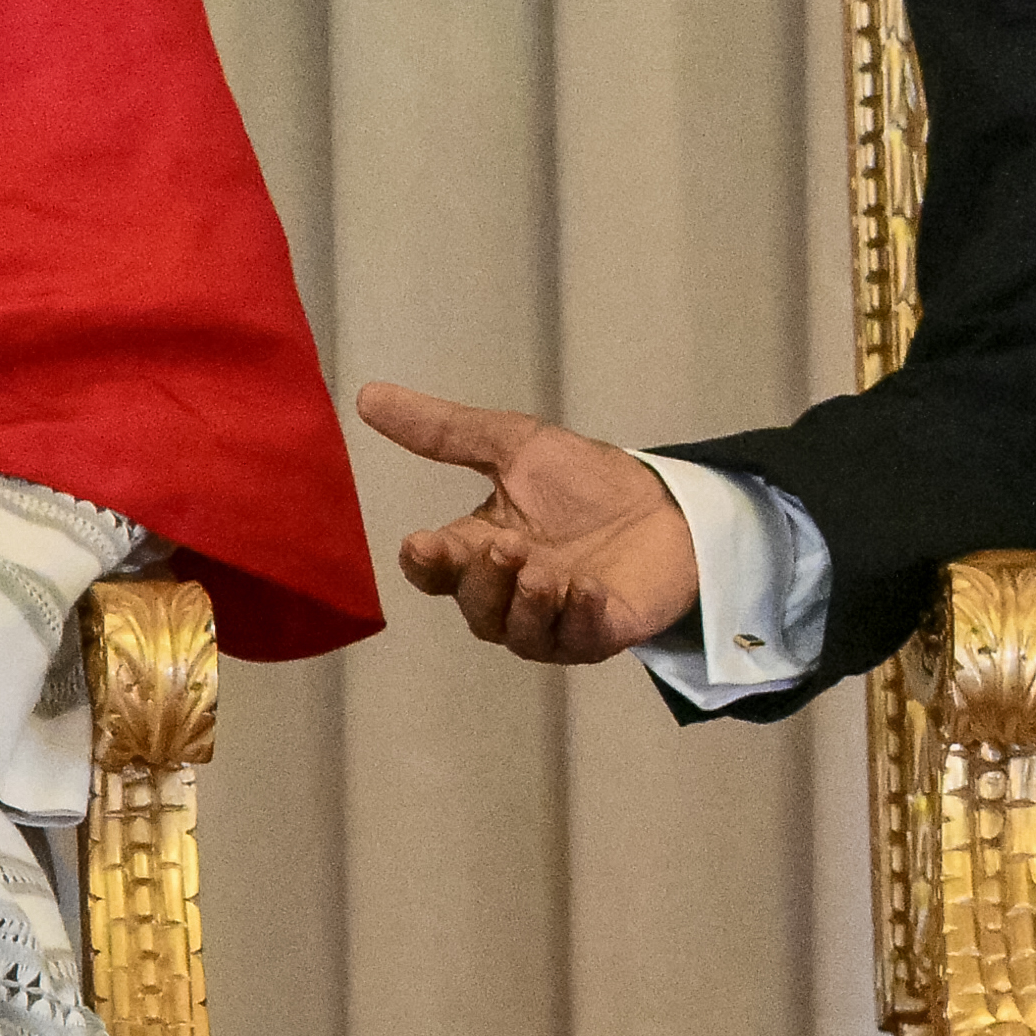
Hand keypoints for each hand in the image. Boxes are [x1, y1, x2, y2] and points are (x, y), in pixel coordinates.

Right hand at [356, 381, 702, 663]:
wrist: (669, 504)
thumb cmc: (587, 482)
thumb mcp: (514, 444)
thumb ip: (443, 431)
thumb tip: (366, 396)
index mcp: (480, 552)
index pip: (437, 569)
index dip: (426, 562)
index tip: (421, 543)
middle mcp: (510, 594)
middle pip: (475, 606)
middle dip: (484, 580)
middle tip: (507, 544)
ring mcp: (554, 620)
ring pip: (518, 632)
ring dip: (524, 604)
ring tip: (541, 572)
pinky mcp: (600, 633)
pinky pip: (577, 640)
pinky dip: (577, 617)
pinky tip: (586, 590)